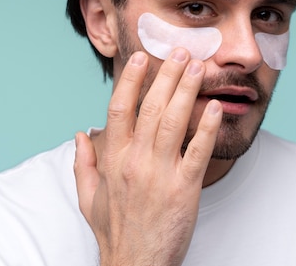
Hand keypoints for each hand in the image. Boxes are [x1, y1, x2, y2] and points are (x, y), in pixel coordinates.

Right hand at [74, 48, 222, 265]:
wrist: (135, 265)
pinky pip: (197, 152)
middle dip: (166, 75)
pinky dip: (206, 127)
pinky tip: (213, 106)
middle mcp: (135, 162)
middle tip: (180, 51)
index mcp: (113, 160)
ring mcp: (160, 174)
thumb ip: (84, 163)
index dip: (132, 80)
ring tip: (197, 66)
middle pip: (151, 108)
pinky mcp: (184, 189)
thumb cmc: (114, 231)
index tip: (143, 59)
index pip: (119, 108)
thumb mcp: (88, 197)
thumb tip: (81, 133)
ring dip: (186, 90)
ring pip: (174, 122)